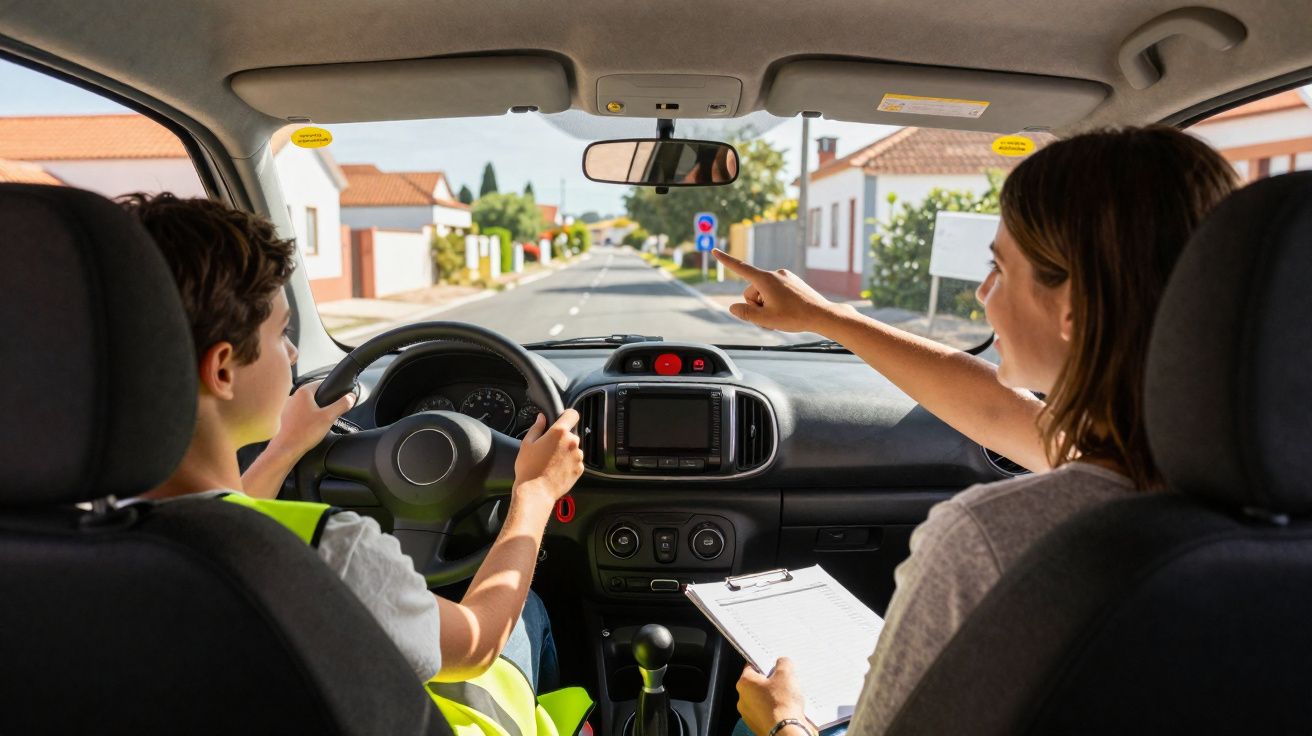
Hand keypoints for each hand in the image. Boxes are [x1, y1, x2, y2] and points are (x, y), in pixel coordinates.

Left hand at [269, 380, 355, 457]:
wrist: (285, 449)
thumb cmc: (304, 433)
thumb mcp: (329, 417)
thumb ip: (342, 405)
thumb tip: (351, 397)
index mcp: (303, 393)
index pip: (321, 383)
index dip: (331, 390)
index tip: (336, 398)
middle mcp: (292, 397)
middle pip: (312, 395)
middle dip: (321, 404)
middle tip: (327, 415)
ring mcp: (285, 407)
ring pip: (304, 405)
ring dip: (311, 412)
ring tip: (316, 424)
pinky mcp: (282, 418)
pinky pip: (296, 414)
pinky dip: (303, 419)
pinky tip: (306, 429)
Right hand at [512, 409, 582, 506]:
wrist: (536, 492)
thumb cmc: (529, 469)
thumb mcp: (527, 444)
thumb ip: (536, 427)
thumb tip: (542, 418)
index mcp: (559, 433)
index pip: (572, 414)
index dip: (567, 416)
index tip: (562, 421)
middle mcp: (572, 442)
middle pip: (571, 434)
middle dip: (562, 439)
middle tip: (548, 448)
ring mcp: (578, 456)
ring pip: (573, 448)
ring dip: (566, 451)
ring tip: (551, 462)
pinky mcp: (580, 468)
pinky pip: (575, 461)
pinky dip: (568, 463)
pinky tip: (556, 469)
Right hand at [713, 250, 847, 332]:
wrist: (822, 315)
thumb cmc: (795, 317)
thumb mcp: (765, 320)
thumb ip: (745, 313)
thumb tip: (733, 307)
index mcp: (766, 280)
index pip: (740, 268)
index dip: (725, 260)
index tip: (714, 250)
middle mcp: (775, 274)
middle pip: (752, 290)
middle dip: (755, 305)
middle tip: (770, 318)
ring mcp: (785, 277)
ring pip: (764, 293)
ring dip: (766, 305)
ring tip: (781, 316)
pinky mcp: (792, 282)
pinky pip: (775, 292)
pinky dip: (775, 302)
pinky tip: (788, 311)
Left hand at [737, 658, 809, 735]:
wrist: (787, 732)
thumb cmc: (782, 705)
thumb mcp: (786, 673)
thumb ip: (783, 663)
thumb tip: (782, 662)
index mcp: (744, 683)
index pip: (752, 667)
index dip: (765, 663)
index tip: (775, 663)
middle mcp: (743, 700)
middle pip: (759, 684)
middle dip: (773, 682)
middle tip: (786, 681)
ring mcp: (751, 715)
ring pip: (764, 700)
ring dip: (776, 697)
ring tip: (790, 697)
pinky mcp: (760, 726)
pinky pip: (769, 713)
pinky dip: (778, 711)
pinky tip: (790, 709)